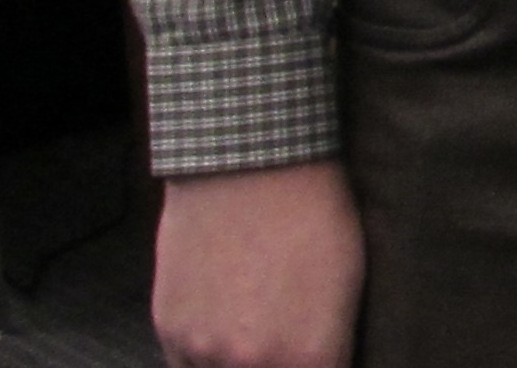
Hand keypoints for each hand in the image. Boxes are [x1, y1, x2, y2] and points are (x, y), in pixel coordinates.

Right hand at [152, 160, 363, 367]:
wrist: (249, 168)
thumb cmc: (312, 214)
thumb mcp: (347, 282)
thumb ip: (331, 344)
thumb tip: (322, 364)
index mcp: (309, 356)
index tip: (316, 358)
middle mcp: (252, 366)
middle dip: (276, 367)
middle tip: (283, 343)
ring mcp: (203, 352)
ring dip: (236, 365)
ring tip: (251, 328)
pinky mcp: (169, 332)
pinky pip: (185, 365)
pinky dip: (203, 356)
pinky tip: (221, 326)